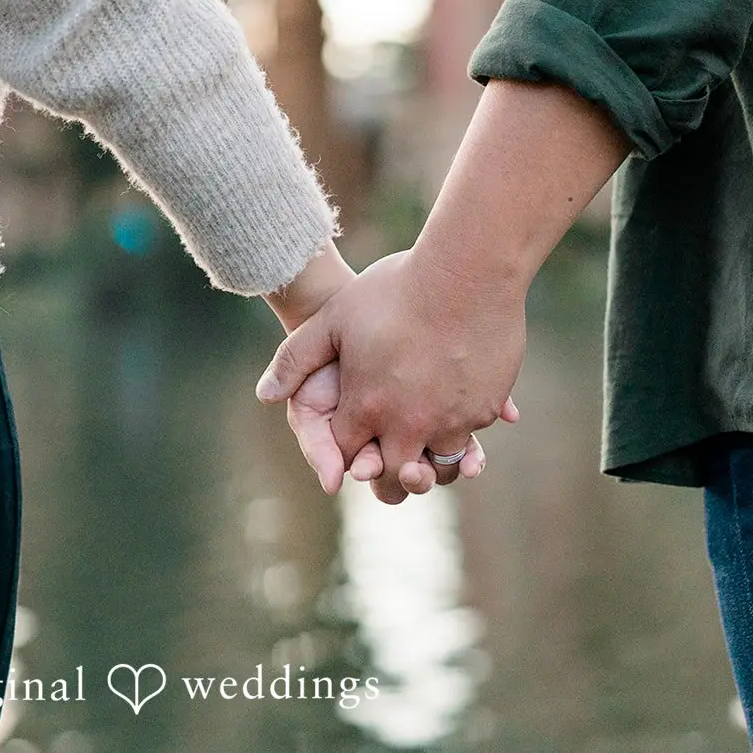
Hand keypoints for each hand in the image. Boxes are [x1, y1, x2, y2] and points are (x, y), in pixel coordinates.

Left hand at [256, 248, 524, 504]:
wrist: (466, 271)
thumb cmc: (396, 289)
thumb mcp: (335, 317)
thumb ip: (295, 358)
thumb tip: (265, 395)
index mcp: (366, 408)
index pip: (349, 456)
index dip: (348, 452)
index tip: (354, 439)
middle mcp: (409, 425)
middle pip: (396, 481)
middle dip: (389, 477)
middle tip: (390, 463)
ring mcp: (452, 420)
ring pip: (441, 467)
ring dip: (432, 459)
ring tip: (425, 435)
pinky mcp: (487, 408)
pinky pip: (472, 434)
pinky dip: (464, 426)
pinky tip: (457, 401)